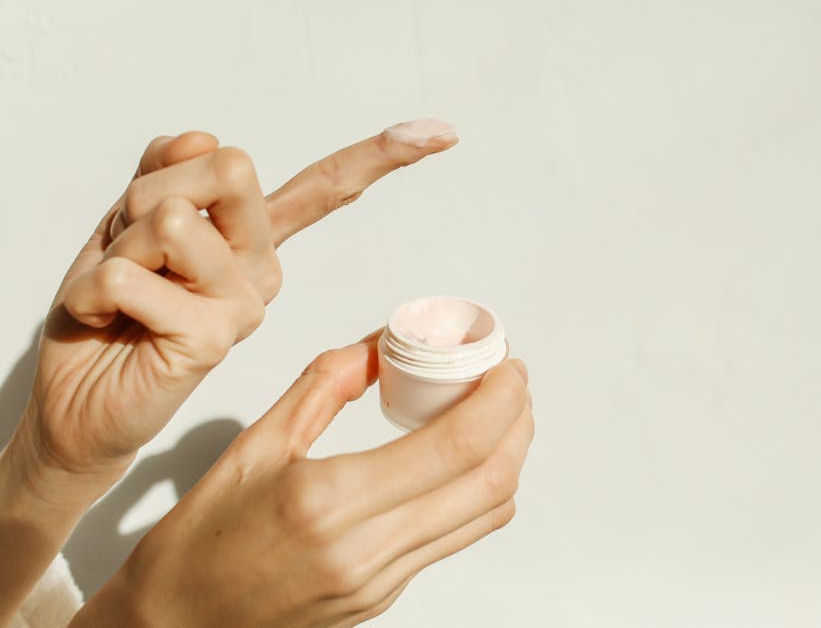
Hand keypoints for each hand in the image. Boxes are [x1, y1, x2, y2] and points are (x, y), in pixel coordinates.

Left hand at [15, 119, 457, 496]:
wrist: (77, 400)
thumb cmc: (108, 310)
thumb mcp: (125, 219)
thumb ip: (167, 170)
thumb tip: (204, 135)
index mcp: (253, 240)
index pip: (324, 189)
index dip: (381, 156)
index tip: (442, 134)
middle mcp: (262, 271)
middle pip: (229, 167)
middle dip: (151, 193)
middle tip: (131, 249)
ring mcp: (246, 307)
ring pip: (173, 218)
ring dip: (119, 247)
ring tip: (120, 293)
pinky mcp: (214, 339)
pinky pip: (136, 276)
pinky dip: (98, 288)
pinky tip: (113, 321)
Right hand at [71, 338, 533, 627]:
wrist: (176, 624)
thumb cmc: (201, 539)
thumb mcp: (254, 444)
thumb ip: (325, 386)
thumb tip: (382, 347)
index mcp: (329, 501)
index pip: (454, 446)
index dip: (499, 400)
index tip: (508, 365)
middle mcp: (365, 550)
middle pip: (488, 482)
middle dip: (518, 424)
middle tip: (511, 383)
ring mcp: (380, 582)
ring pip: (483, 516)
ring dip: (507, 459)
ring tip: (498, 414)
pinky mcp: (383, 598)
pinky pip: (454, 539)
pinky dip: (476, 493)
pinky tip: (462, 461)